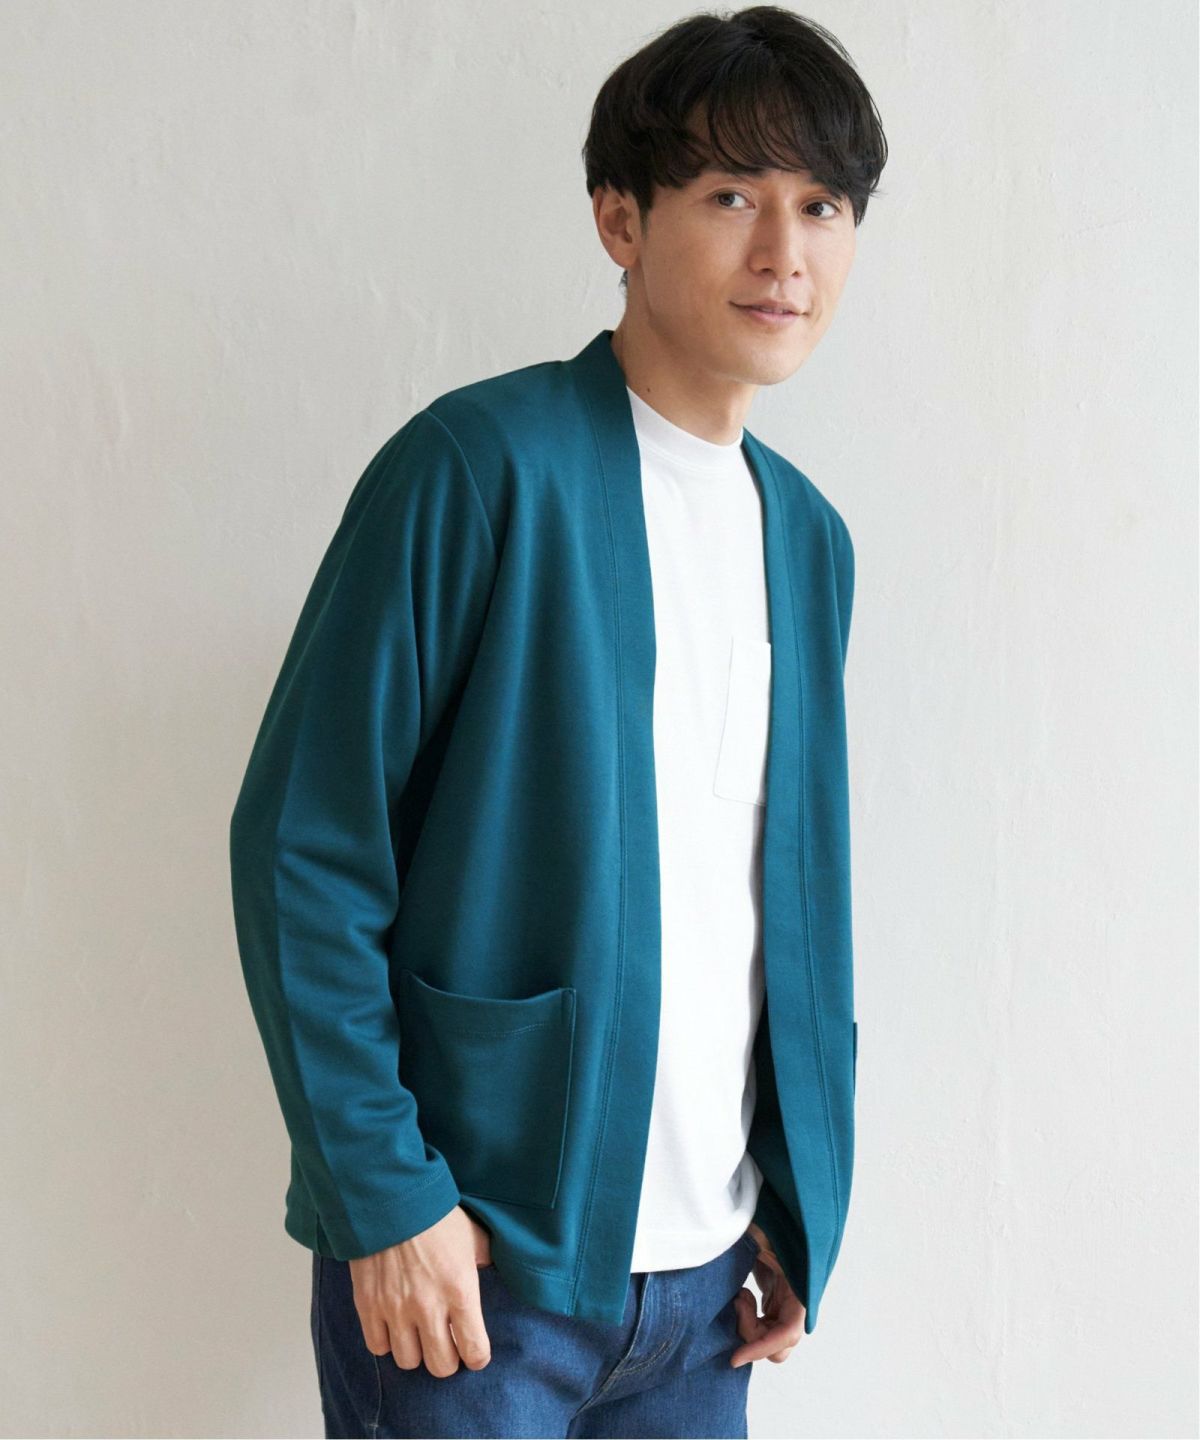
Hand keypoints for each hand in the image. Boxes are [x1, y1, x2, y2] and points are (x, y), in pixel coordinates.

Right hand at [348, 1205, 493, 1377]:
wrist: (390, 1197)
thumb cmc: (435, 1214)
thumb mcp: (472, 1234)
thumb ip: (485, 1258)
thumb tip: (490, 1270)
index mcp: (461, 1291)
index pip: (475, 1351)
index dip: (478, 1356)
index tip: (475, 1350)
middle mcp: (429, 1308)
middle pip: (441, 1366)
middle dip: (448, 1358)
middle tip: (447, 1343)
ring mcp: (395, 1310)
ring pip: (408, 1361)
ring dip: (416, 1350)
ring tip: (418, 1334)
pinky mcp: (368, 1306)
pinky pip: (378, 1347)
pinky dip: (387, 1341)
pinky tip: (394, 1325)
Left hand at [730, 1223, 805, 1366]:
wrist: (776, 1218)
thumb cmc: (773, 1222)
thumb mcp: (763, 1233)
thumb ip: (759, 1246)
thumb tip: (748, 1258)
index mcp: (801, 1289)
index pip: (787, 1333)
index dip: (762, 1347)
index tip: (735, 1357)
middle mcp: (797, 1304)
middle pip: (777, 1345)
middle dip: (752, 1334)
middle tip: (738, 1301)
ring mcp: (786, 1305)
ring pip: (769, 1339)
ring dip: (749, 1327)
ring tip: (740, 1296)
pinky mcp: (775, 1303)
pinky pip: (763, 1327)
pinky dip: (748, 1320)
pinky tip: (743, 1297)